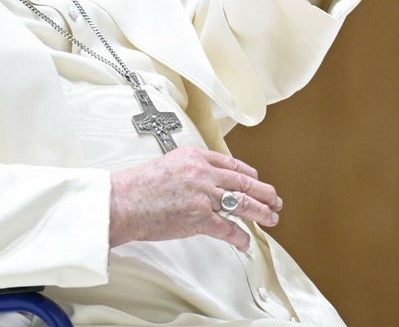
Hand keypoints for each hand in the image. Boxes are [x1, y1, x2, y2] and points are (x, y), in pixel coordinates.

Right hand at [109, 146, 282, 251]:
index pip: (230, 163)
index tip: (256, 180)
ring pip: (242, 203)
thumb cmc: (137, 187)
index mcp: (195, 157)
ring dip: (260, 212)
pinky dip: (239, 236)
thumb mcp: (167, 165)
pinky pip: (227, 228)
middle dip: (263, 192)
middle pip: (243, 182)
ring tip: (271, 218)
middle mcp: (204, 174)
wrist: (123, 202)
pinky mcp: (200, 218)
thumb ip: (189, 171)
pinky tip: (245, 241)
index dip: (248, 174)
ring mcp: (204, 195)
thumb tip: (203, 184)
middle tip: (274, 199)